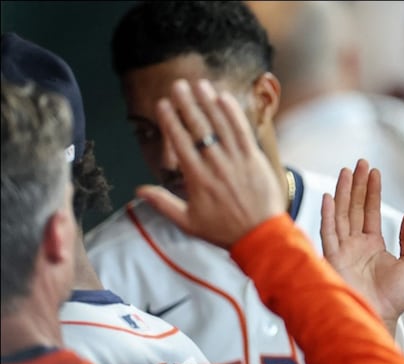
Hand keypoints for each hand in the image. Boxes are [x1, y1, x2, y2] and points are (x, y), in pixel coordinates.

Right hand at [136, 78, 283, 246]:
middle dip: (187, 104)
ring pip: (220, 125)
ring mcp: (237, 160)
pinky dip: (233, 113)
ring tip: (199, 84)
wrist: (261, 236)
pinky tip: (224, 97)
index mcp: (197, 179)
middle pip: (198, 128)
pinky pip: (242, 131)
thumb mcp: (188, 222)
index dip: (170, 120)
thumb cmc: (224, 230)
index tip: (163, 104)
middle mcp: (216, 165)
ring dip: (209, 102)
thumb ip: (163, 203)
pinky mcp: (255, 159)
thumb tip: (138, 190)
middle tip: (178, 85)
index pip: (180, 142)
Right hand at [320, 159, 403, 327]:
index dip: (372, 191)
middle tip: (360, 162)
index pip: (371, 212)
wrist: (379, 318)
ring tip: (346, 171)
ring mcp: (342, 250)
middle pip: (355, 208)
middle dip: (357, 185)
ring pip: (342, 215)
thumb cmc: (394, 299)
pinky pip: (328, 233)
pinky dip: (328, 215)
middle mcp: (355, 245)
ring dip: (343, 193)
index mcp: (372, 245)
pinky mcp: (333, 259)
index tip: (373, 171)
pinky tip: (330, 197)